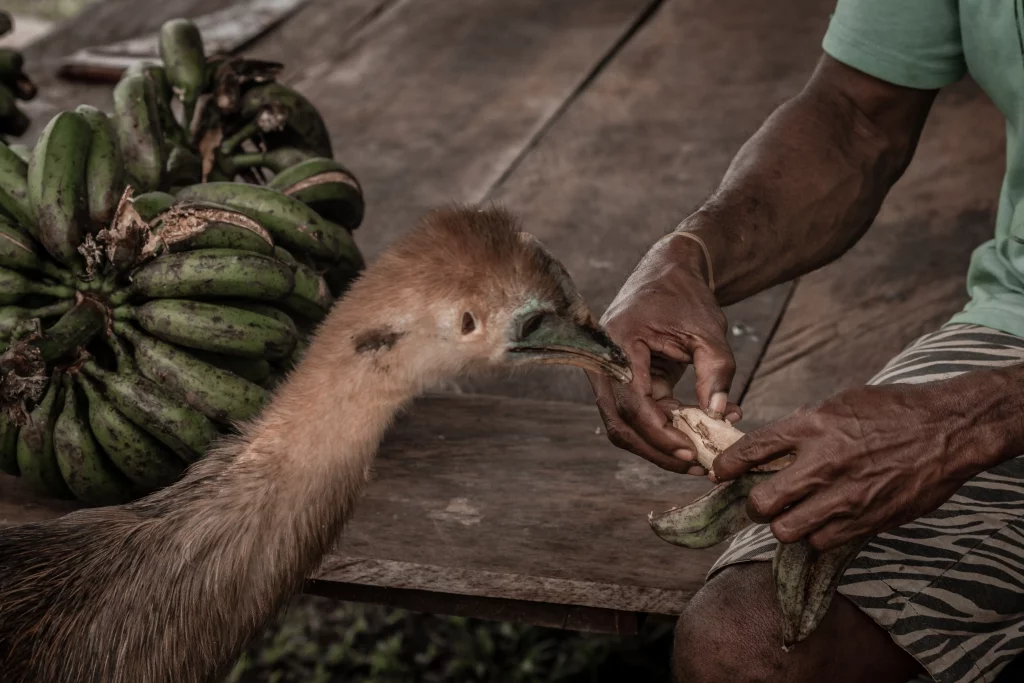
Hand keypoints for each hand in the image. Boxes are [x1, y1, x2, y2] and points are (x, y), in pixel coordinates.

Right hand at [588, 230, 739, 474]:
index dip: (660, 432)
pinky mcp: (625, 383)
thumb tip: (720, 417)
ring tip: (699, 458)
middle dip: (657, 450)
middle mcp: (604, 363)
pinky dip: (666, 429)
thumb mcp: (709, 332)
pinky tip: (699, 434)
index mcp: (618, 344)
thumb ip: (717, 373)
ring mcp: (610, 375)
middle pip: (619, 423)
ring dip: (660, 446)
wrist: (670, 274)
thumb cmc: (687, 298)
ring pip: (625, 426)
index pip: (632, 402)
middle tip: (695, 465)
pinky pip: (639, 415)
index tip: (692, 450)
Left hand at [712, 379, 1003, 550]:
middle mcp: (822, 463)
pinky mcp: (866, 521)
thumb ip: (802, 428)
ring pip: (787, 531)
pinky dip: (817, 537)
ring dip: (785, 526)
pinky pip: (822, 542)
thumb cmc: (892, 410)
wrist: (946, 430)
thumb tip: (771, 449)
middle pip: (762, 503)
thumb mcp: (838, 405)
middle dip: (754, 506)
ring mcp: (844, 496)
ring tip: (794, 515)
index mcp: (811, 426)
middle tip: (760, 502)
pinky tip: (824, 523)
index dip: (726, 466)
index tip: (720, 473)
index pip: (751, 451)